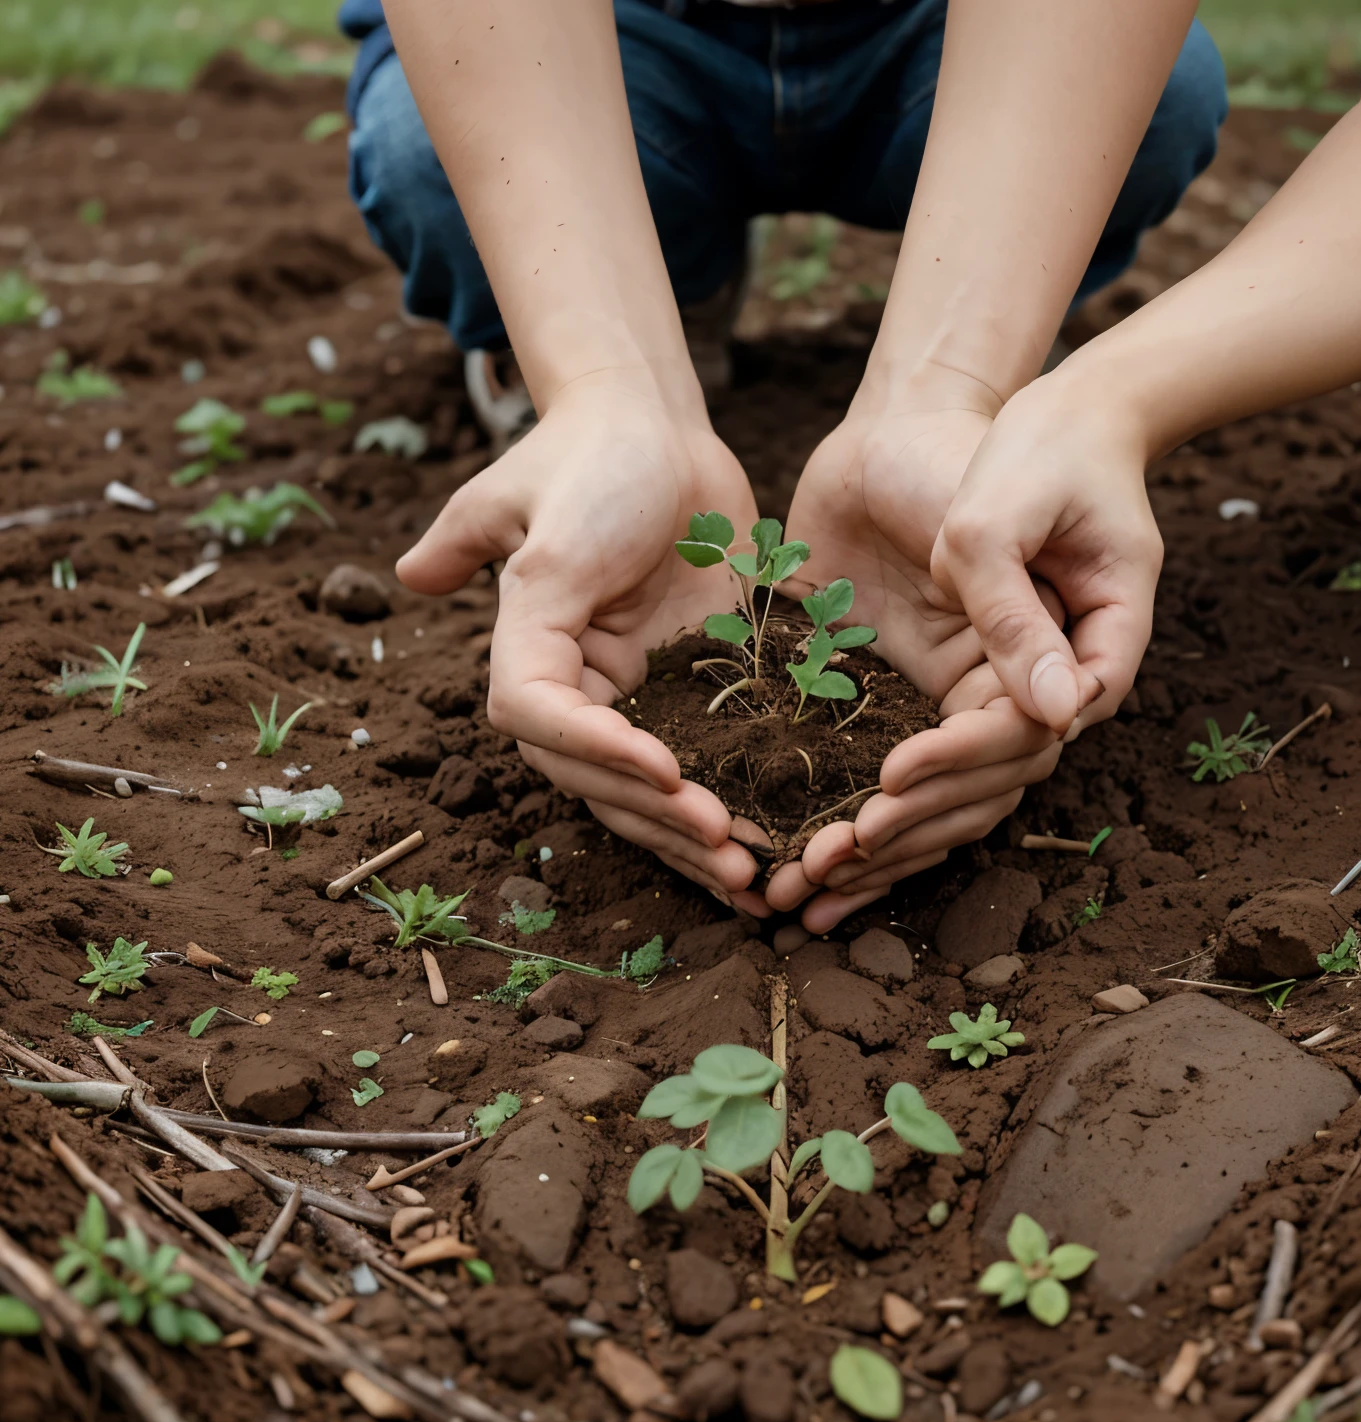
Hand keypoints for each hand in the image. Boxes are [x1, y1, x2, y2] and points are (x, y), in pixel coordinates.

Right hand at [395, 377, 768, 911]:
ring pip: (651, 792)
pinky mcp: (692, 696)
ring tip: (755, 878)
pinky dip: (735, 806)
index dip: (599, 751)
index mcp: (533, 646)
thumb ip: (468, 537)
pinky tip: (777, 852)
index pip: (544, 720)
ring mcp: (637, 697)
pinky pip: (707, 765)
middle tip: (728, 848)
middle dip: (660, 817)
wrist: (654, 430)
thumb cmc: (588, 452)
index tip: (667, 768)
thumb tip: (410, 576)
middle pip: (600, 777)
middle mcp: (580, 685)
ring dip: (694, 840)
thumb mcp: (525, 494)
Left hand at [763, 385, 1065, 930]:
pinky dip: (859, 819)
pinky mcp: (915, 691)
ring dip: (879, 851)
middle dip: (909, 828)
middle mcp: (1027, 685)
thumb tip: (1053, 716)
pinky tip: (808, 868)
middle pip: (985, 787)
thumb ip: (1014, 609)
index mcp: (1079, 647)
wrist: (951, 414)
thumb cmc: (1007, 444)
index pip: (1028, 731)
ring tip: (803, 892)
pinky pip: (899, 770)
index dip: (962, 762)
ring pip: (943, 799)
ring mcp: (969, 693)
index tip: (889, 777)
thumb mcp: (1000, 513)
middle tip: (832, 856)